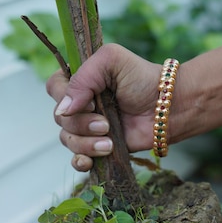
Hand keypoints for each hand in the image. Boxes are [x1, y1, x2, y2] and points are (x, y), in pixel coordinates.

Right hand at [47, 43, 161, 170]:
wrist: (167, 108)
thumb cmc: (142, 79)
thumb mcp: (112, 60)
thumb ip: (84, 77)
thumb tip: (63, 110)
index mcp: (80, 81)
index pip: (54, 88)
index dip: (65, 98)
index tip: (91, 102)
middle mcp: (80, 104)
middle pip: (60, 119)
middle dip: (81, 124)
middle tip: (105, 124)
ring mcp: (88, 128)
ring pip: (68, 140)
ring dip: (86, 144)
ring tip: (109, 142)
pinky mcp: (98, 147)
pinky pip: (77, 160)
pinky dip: (80, 162)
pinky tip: (90, 162)